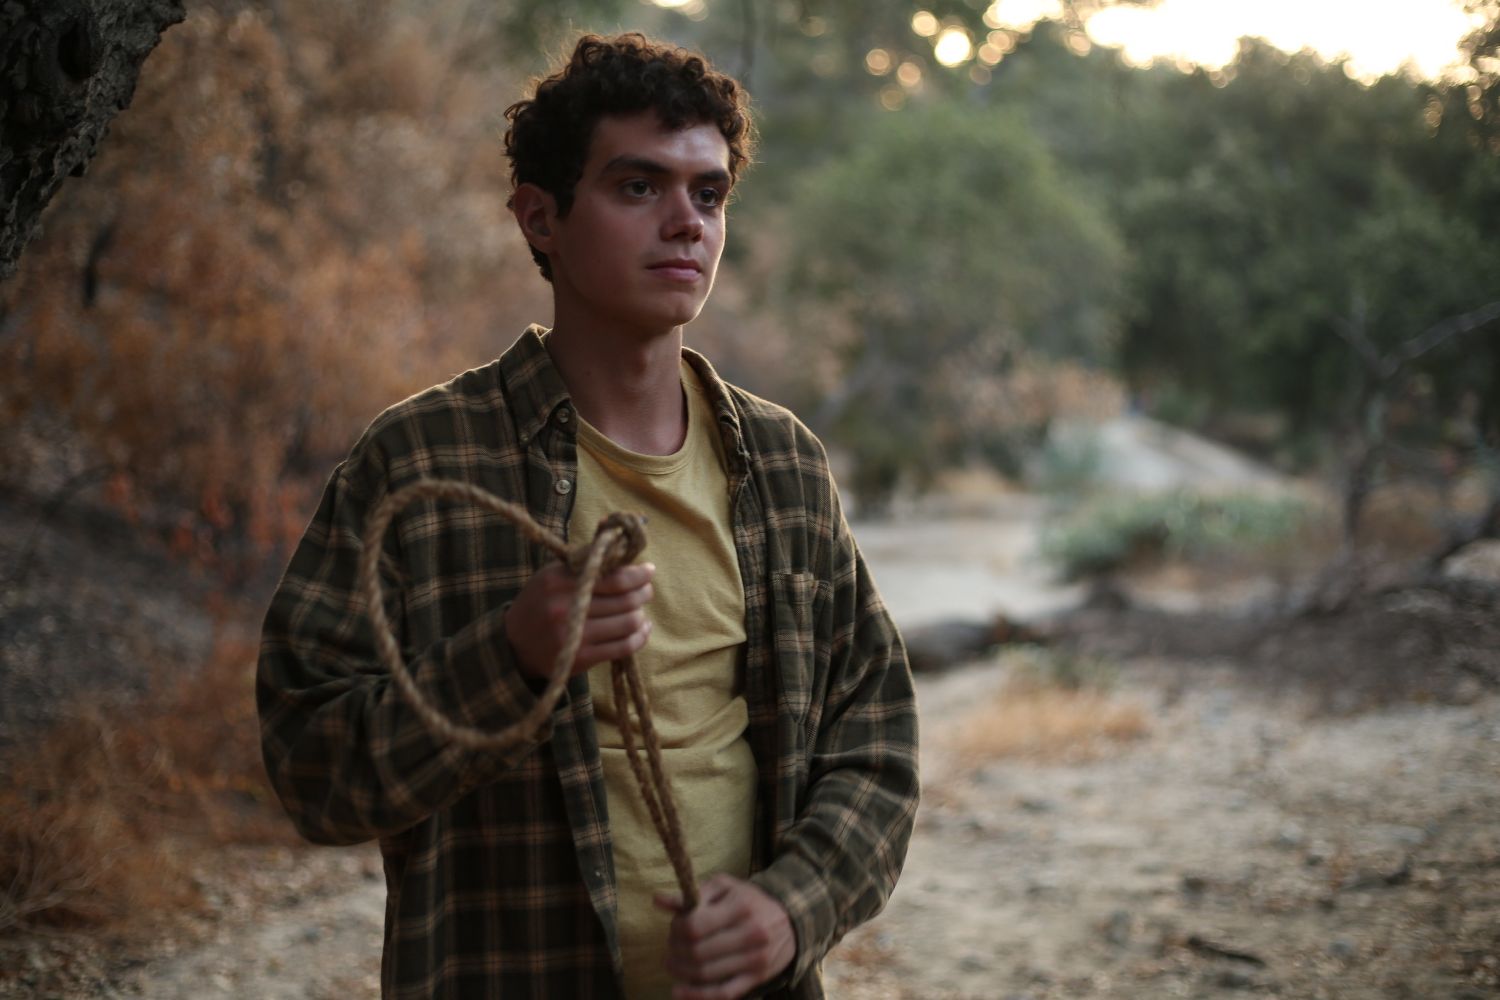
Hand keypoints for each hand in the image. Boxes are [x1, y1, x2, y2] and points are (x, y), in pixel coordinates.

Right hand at [504, 561, 653, 679]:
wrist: (515, 643)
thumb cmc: (541, 602)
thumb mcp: (553, 574)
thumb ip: (585, 560)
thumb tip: (620, 546)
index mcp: (559, 581)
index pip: (612, 576)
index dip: (638, 574)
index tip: (648, 571)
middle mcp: (565, 607)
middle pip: (624, 600)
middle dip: (643, 593)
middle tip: (646, 590)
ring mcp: (574, 635)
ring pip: (628, 623)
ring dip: (641, 615)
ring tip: (639, 610)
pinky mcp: (581, 658)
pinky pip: (623, 647)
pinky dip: (640, 637)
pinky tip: (642, 629)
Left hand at [655, 873, 795, 999]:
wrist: (792, 919)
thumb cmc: (750, 900)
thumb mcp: (725, 888)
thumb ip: (692, 895)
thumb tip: (658, 901)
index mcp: (740, 906)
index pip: (695, 926)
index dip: (676, 929)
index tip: (674, 927)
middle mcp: (750, 933)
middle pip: (697, 952)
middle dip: (675, 951)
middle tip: (669, 947)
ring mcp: (755, 959)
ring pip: (706, 974)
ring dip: (681, 972)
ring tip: (672, 964)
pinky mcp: (757, 978)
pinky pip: (723, 993)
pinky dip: (698, 996)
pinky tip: (679, 992)